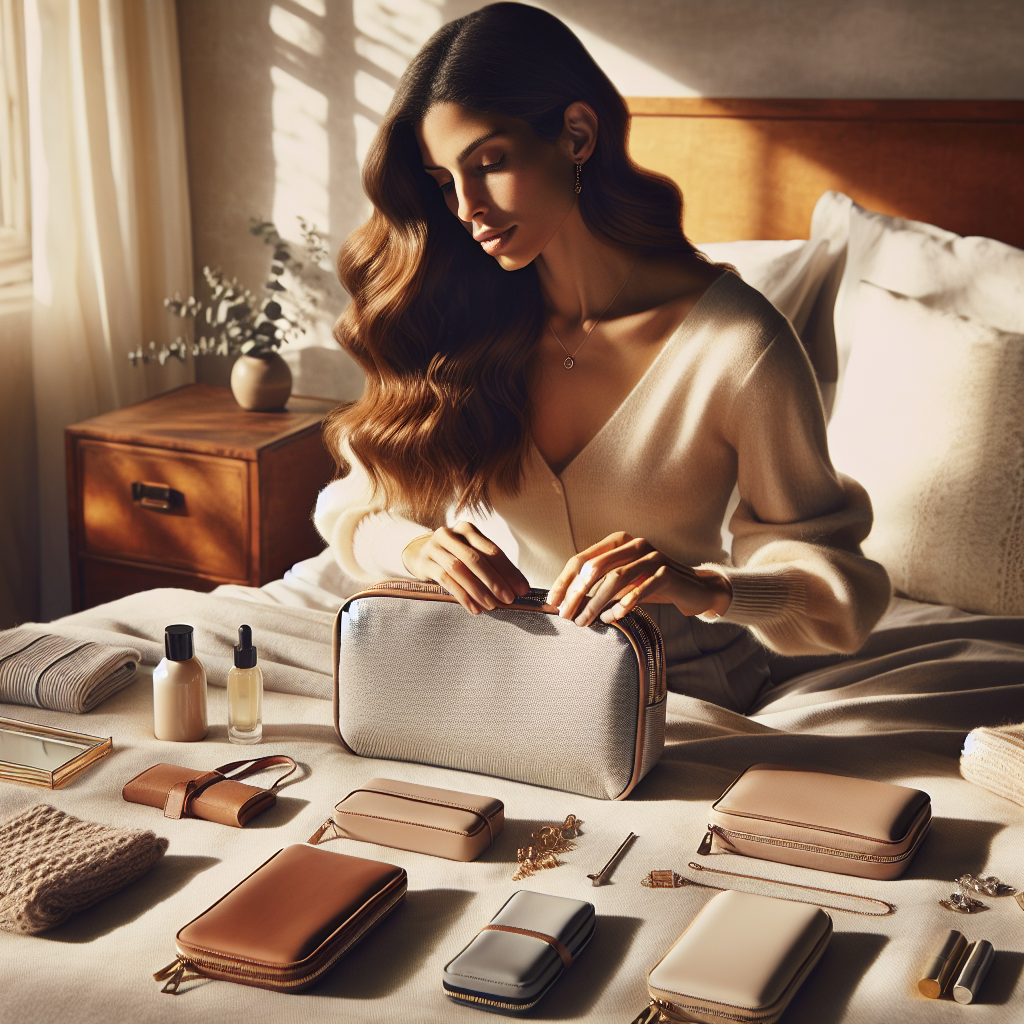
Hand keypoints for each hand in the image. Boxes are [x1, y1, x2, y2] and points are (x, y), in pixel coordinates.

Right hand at [402, 521, 529, 614]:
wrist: (417, 552)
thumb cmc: (452, 554)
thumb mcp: (469, 551)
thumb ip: (490, 564)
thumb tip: (516, 587)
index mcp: (467, 529)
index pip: (492, 550)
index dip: (509, 571)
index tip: (522, 589)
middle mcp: (450, 535)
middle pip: (475, 558)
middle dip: (495, 580)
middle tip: (509, 598)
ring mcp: (434, 548)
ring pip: (459, 569)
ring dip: (478, 590)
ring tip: (492, 606)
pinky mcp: (424, 563)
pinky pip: (445, 581)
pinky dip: (462, 596)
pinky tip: (474, 608)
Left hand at [546, 532, 731, 626]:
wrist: (693, 590)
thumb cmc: (651, 586)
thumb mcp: (623, 582)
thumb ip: (598, 584)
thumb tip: (564, 603)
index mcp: (618, 542)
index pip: (582, 559)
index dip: (565, 581)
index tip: (552, 601)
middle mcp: (634, 544)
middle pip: (595, 567)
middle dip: (576, 592)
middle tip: (565, 614)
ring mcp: (652, 557)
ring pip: (615, 579)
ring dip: (596, 602)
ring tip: (585, 621)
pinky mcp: (667, 573)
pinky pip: (639, 590)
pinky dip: (622, 605)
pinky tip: (612, 617)